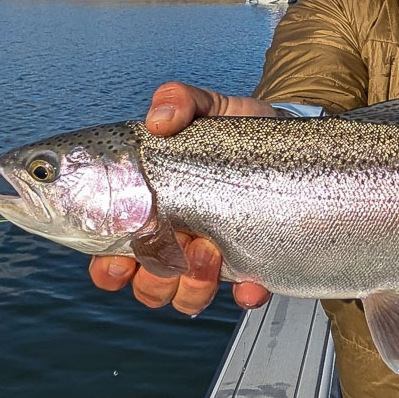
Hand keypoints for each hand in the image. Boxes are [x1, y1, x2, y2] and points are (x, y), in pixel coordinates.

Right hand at [88, 82, 273, 314]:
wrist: (292, 143)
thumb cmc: (236, 129)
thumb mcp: (208, 107)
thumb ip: (179, 101)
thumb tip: (158, 120)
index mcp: (149, 210)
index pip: (110, 250)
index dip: (106, 267)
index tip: (117, 259)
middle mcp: (175, 241)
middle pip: (143, 283)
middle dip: (148, 280)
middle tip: (168, 254)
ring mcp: (213, 258)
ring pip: (183, 296)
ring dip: (192, 285)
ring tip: (210, 251)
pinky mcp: (253, 265)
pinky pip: (243, 296)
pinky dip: (244, 295)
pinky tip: (252, 284)